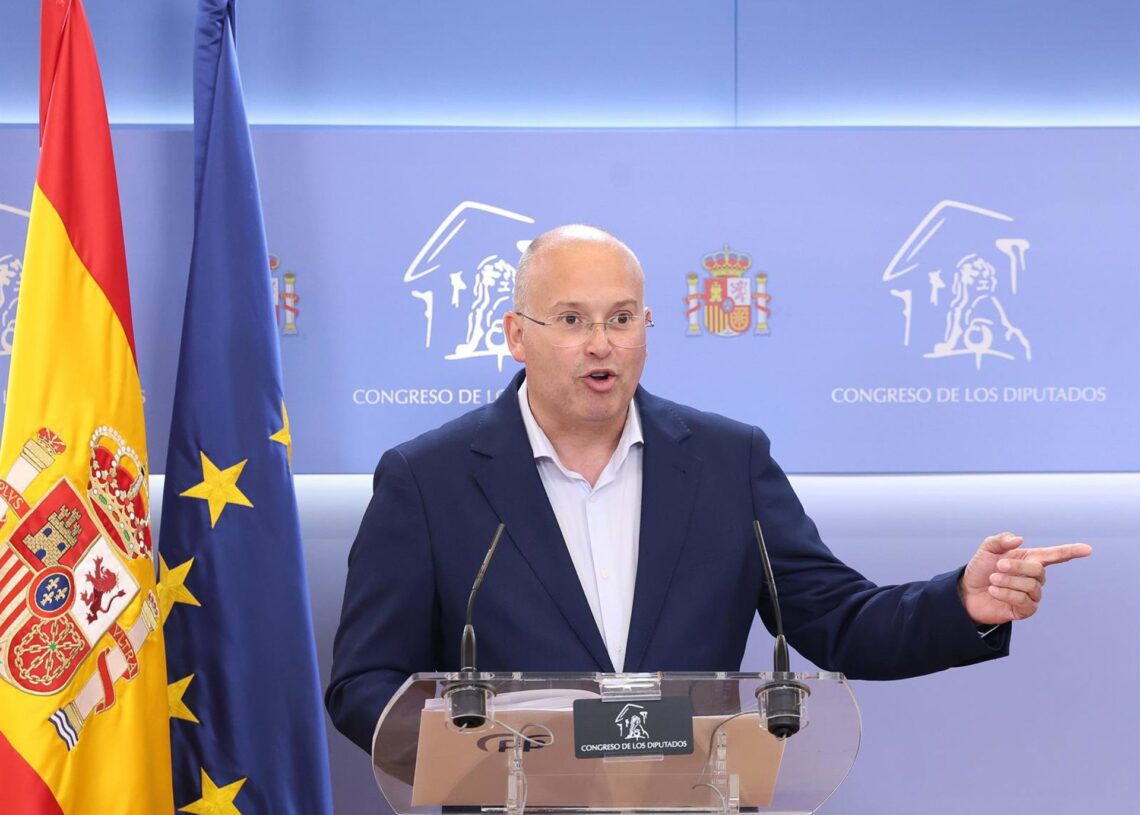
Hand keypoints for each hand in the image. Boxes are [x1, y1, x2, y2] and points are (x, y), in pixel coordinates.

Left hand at [959, 532, 1091, 625]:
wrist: (967, 593)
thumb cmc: (980, 570)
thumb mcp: (986, 550)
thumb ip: (1000, 540)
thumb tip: (1020, 539)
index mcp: (1030, 559)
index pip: (1056, 555)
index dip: (1072, 552)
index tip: (1088, 549)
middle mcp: (1035, 577)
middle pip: (1038, 570)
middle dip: (1016, 567)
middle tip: (997, 567)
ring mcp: (1032, 595)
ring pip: (1031, 586)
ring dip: (1008, 582)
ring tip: (992, 580)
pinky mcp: (1025, 610)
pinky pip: (1024, 602)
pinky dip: (1006, 594)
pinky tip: (994, 591)